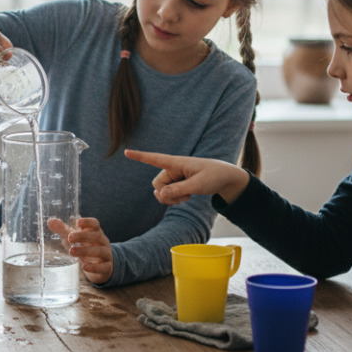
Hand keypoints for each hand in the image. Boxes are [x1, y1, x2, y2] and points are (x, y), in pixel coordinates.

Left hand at [49, 217, 112, 284]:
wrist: (101, 267)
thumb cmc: (85, 248)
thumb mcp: (74, 239)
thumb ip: (63, 230)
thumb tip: (50, 221)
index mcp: (95, 232)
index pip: (95, 224)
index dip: (88, 222)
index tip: (78, 222)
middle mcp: (102, 242)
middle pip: (97, 236)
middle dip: (83, 236)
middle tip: (70, 238)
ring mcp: (106, 255)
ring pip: (100, 251)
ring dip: (86, 251)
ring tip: (72, 251)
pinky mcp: (107, 268)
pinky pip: (103, 267)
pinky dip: (94, 267)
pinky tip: (84, 266)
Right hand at [124, 149, 249, 204]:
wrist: (225, 179)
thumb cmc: (214, 176)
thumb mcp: (198, 185)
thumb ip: (178, 190)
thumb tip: (159, 195)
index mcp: (177, 162)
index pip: (155, 158)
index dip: (140, 156)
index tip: (126, 152)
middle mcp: (172, 169)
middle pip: (157, 184)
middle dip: (166, 194)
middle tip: (184, 198)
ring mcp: (174, 177)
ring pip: (160, 191)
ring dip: (171, 198)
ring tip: (187, 197)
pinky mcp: (177, 184)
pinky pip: (167, 195)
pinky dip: (174, 200)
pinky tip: (187, 197)